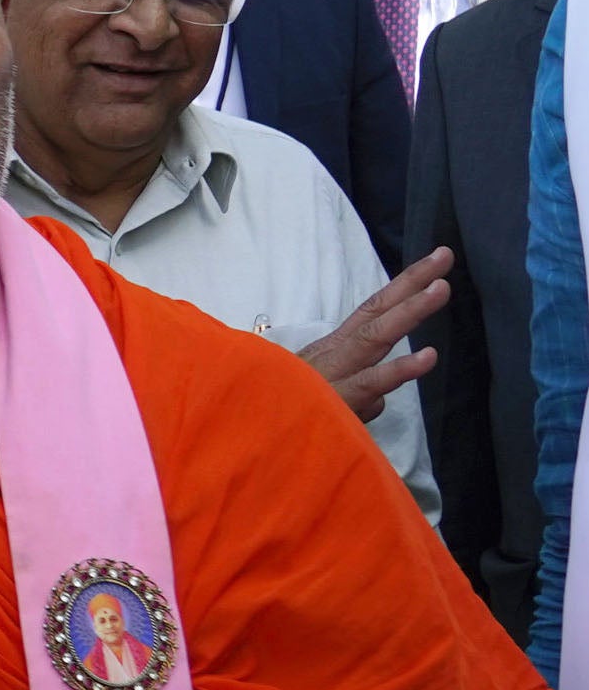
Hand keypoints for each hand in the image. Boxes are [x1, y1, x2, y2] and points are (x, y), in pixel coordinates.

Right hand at [298, 247, 450, 423]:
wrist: (245, 433)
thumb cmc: (283, 412)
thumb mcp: (321, 396)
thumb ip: (357, 395)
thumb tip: (380, 399)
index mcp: (334, 349)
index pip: (373, 310)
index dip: (404, 285)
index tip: (435, 262)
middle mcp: (336, 354)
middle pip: (377, 313)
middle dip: (412, 283)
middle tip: (443, 256)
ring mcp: (336, 373)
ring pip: (376, 338)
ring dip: (409, 312)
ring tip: (440, 290)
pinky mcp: (337, 400)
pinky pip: (370, 382)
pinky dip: (399, 369)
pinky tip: (427, 356)